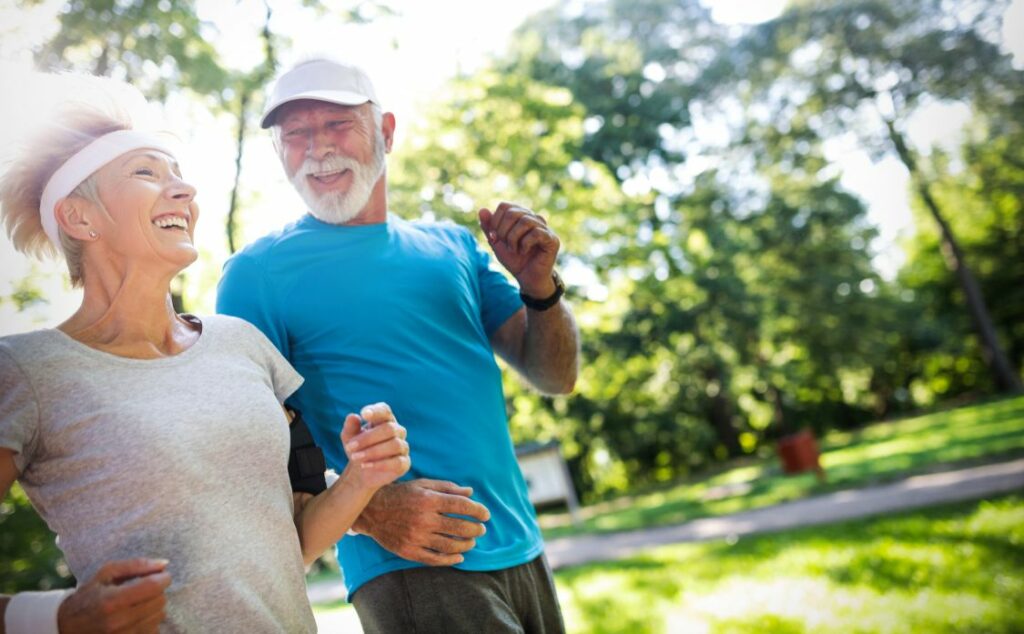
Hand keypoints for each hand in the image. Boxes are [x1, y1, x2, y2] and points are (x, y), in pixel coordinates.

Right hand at [57, 558, 170, 632]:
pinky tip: (137, 616)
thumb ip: (136, 565)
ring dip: (155, 607)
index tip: (162, 575)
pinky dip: (151, 621)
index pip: (153, 587)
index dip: (164, 578)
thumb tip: (164, 564)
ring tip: (139, 603)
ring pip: (160, 616)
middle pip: (160, 601)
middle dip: (158, 591)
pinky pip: (154, 630)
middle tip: (146, 588)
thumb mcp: (106, 573)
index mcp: (112, 601)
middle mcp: (118, 622)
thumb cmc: (89, 595)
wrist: (66, 626)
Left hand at [340, 402, 409, 491]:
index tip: (364, 414)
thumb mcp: (349, 438)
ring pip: (394, 444)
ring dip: (372, 451)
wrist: (362, 471)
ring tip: (355, 457)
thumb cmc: (358, 448)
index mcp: (384, 420)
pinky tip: (365, 465)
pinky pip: (397, 462)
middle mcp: (397, 430)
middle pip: (389, 428)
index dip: (376, 411)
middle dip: (368, 438)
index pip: (385, 410)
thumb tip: (353, 416)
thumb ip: (350, 427)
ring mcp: (403, 446)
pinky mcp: (404, 463)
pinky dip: (380, 464)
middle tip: (350, 446)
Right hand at [352, 479, 490, 565]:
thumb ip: (447, 488)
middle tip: (481, 529)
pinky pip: (434, 559)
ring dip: (466, 545)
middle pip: (459, 528)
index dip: (478, 511)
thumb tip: (470, 492)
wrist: (372, 511)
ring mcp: (416, 537)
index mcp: (429, 500)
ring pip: (450, 546)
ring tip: (471, 542)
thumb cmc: (401, 494)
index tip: (486, 515)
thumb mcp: (423, 485)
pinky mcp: (409, 551)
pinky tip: (459, 557)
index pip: (462, 506)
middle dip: (475, 529)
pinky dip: (450, 560)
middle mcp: (424, 519)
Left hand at [479, 202, 559, 296]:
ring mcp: (544, 228)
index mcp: (521, 215)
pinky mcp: (552, 239)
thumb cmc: (513, 259)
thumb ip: (488, 227)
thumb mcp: (496, 243)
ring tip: (514, 250)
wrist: (526, 278)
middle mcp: (534, 218)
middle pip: (513, 212)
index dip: (495, 221)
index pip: (505, 206)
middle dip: (503, 231)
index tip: (495, 238)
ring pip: (525, 221)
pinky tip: (524, 252)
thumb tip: (482, 209)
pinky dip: (525, 244)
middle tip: (505, 245)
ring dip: (513, 238)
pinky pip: (536, 233)